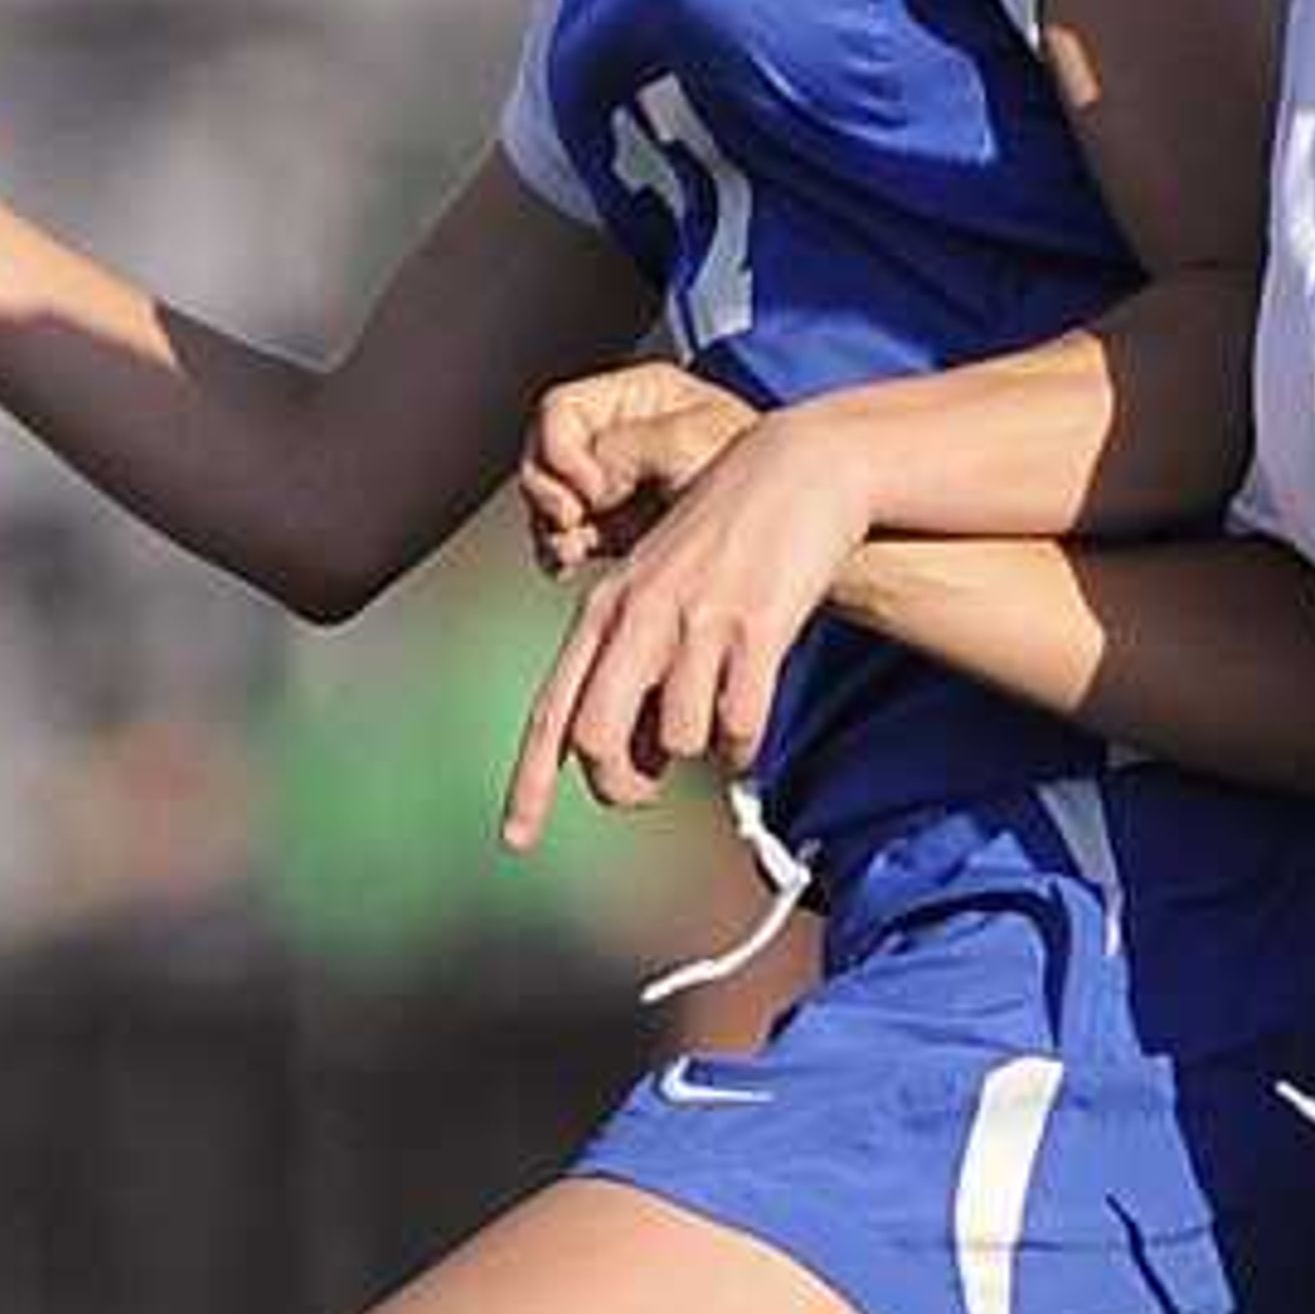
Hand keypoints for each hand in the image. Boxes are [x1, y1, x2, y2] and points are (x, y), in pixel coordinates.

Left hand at [501, 403, 875, 839]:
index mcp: (604, 611)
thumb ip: (633, 669)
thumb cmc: (725, 539)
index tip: (516, 841)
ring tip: (718, 709)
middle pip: (598, 740)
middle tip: (648, 788)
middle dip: (623, 782)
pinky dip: (743, 743)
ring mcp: (697, 622)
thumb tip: (631, 759)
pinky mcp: (756, 629)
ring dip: (698, 748)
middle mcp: (639, 618)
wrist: (798, 472)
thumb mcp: (658, 593)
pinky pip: (738, 727)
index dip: (528, 785)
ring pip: (676, 739)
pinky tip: (749, 719)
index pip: (551, 713)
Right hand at [519, 355, 757, 573]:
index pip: (562, 409)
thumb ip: (630, 448)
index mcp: (636, 396)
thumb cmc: (759, 469)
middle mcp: (618, 433)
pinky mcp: (616, 523)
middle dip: (550, 492)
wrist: (794, 526)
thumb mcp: (692, 443)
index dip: (563, 451)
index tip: (591, 488)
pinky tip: (575, 560)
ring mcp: (614, 480)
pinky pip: (564, 532)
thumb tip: (588, 474)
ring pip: (549, 496)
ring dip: (551, 526)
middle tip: (576, 520)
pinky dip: (561, 548)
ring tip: (577, 547)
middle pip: (544, 453)